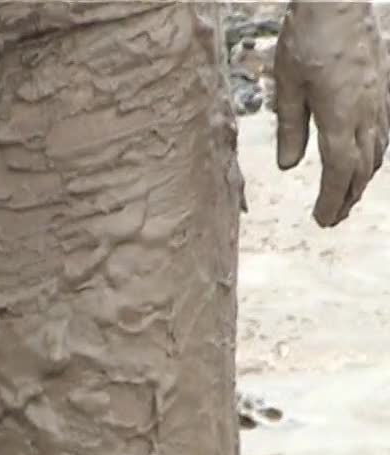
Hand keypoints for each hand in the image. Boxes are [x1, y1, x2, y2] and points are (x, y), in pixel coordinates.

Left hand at [274, 2, 389, 226]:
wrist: (338, 1)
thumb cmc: (307, 39)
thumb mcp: (287, 87)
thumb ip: (290, 129)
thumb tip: (287, 167)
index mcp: (340, 116)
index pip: (339, 171)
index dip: (331, 199)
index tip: (321, 220)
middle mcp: (366, 113)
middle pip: (361, 168)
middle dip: (346, 197)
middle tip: (331, 219)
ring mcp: (379, 100)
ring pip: (377, 153)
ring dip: (361, 180)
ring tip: (346, 197)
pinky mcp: (381, 88)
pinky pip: (383, 133)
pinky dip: (374, 156)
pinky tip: (365, 161)